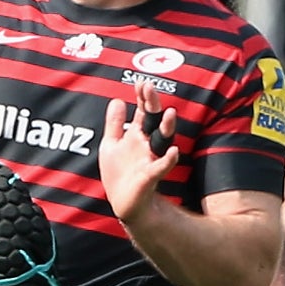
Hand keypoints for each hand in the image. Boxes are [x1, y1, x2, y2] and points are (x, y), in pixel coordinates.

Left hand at [99, 81, 180, 223]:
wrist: (124, 203)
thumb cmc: (119, 174)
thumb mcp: (111, 145)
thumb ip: (114, 123)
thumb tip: (116, 99)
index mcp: (136, 135)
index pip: (142, 111)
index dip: (142, 97)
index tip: (141, 81)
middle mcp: (147, 144)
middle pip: (153, 120)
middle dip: (152, 104)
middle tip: (150, 87)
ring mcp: (150, 159)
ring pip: (162, 140)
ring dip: (166, 127)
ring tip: (170, 113)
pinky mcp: (150, 177)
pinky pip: (161, 167)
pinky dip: (168, 159)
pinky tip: (173, 151)